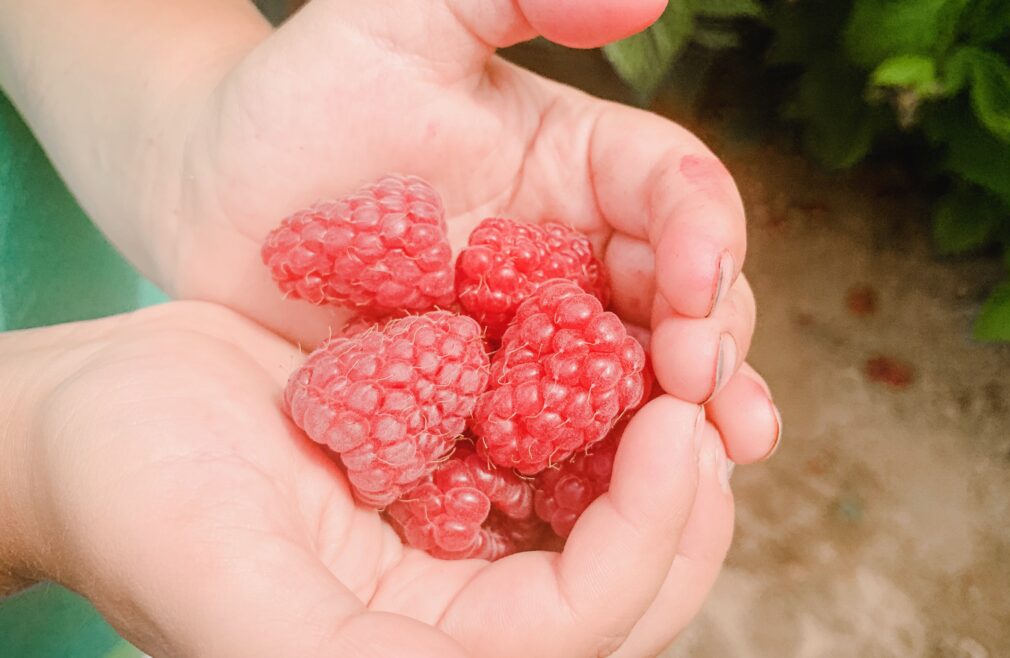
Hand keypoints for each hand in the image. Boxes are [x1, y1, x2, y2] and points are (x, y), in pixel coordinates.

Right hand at [4, 302, 734, 656]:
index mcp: (419, 656)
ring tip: (695, 365)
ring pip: (607, 513)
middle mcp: (459, 613)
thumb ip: (348, 656)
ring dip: (665, 449)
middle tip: (712, 398)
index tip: (681, 429)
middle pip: (623, 585)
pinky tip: (632, 342)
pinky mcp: (455, 467)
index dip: (649, 541)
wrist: (94, 410)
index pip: (579, 630)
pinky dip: (607, 400)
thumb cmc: (134, 496)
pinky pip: (560, 445)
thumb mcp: (228, 587)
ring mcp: (464, 539)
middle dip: (687, 502)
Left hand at [143, 0, 765, 415]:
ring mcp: (537, 336)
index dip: (706, 233)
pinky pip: (557, 436)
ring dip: (687, 417)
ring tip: (726, 453)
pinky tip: (625, 499)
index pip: (676, 194)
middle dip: (713, 341)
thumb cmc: (300, 92)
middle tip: (713, 390)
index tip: (700, 279)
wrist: (209, 195)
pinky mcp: (490, 399)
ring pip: (637, 376)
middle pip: (682, 297)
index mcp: (583, 165)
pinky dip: (601, 466)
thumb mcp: (399, 13)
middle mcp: (578, 253)